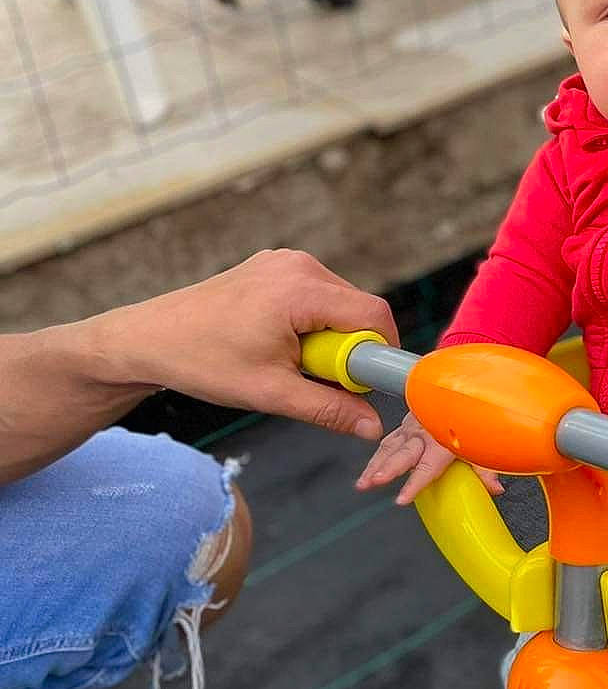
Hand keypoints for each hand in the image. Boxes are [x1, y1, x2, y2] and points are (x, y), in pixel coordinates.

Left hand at [91, 250, 398, 443]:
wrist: (146, 338)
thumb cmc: (201, 361)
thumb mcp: (271, 393)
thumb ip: (329, 409)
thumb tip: (373, 427)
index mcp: (301, 290)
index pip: (374, 315)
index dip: (380, 354)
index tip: (364, 385)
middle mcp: (298, 265)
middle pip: (359, 308)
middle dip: (350, 349)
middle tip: (315, 378)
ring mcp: (285, 261)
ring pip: (339, 303)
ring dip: (329, 338)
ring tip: (288, 362)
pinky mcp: (275, 266)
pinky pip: (317, 295)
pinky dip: (311, 324)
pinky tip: (278, 344)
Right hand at [355, 411, 503, 505]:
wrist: (458, 388)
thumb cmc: (468, 414)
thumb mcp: (480, 442)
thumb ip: (485, 467)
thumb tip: (494, 488)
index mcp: (442, 440)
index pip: (427, 466)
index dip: (414, 483)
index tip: (402, 498)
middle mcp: (424, 433)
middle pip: (403, 453)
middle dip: (386, 468)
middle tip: (373, 481)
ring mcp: (412, 428)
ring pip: (389, 447)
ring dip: (374, 465)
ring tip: (364, 483)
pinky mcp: (405, 425)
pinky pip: (389, 441)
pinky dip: (377, 456)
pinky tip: (369, 470)